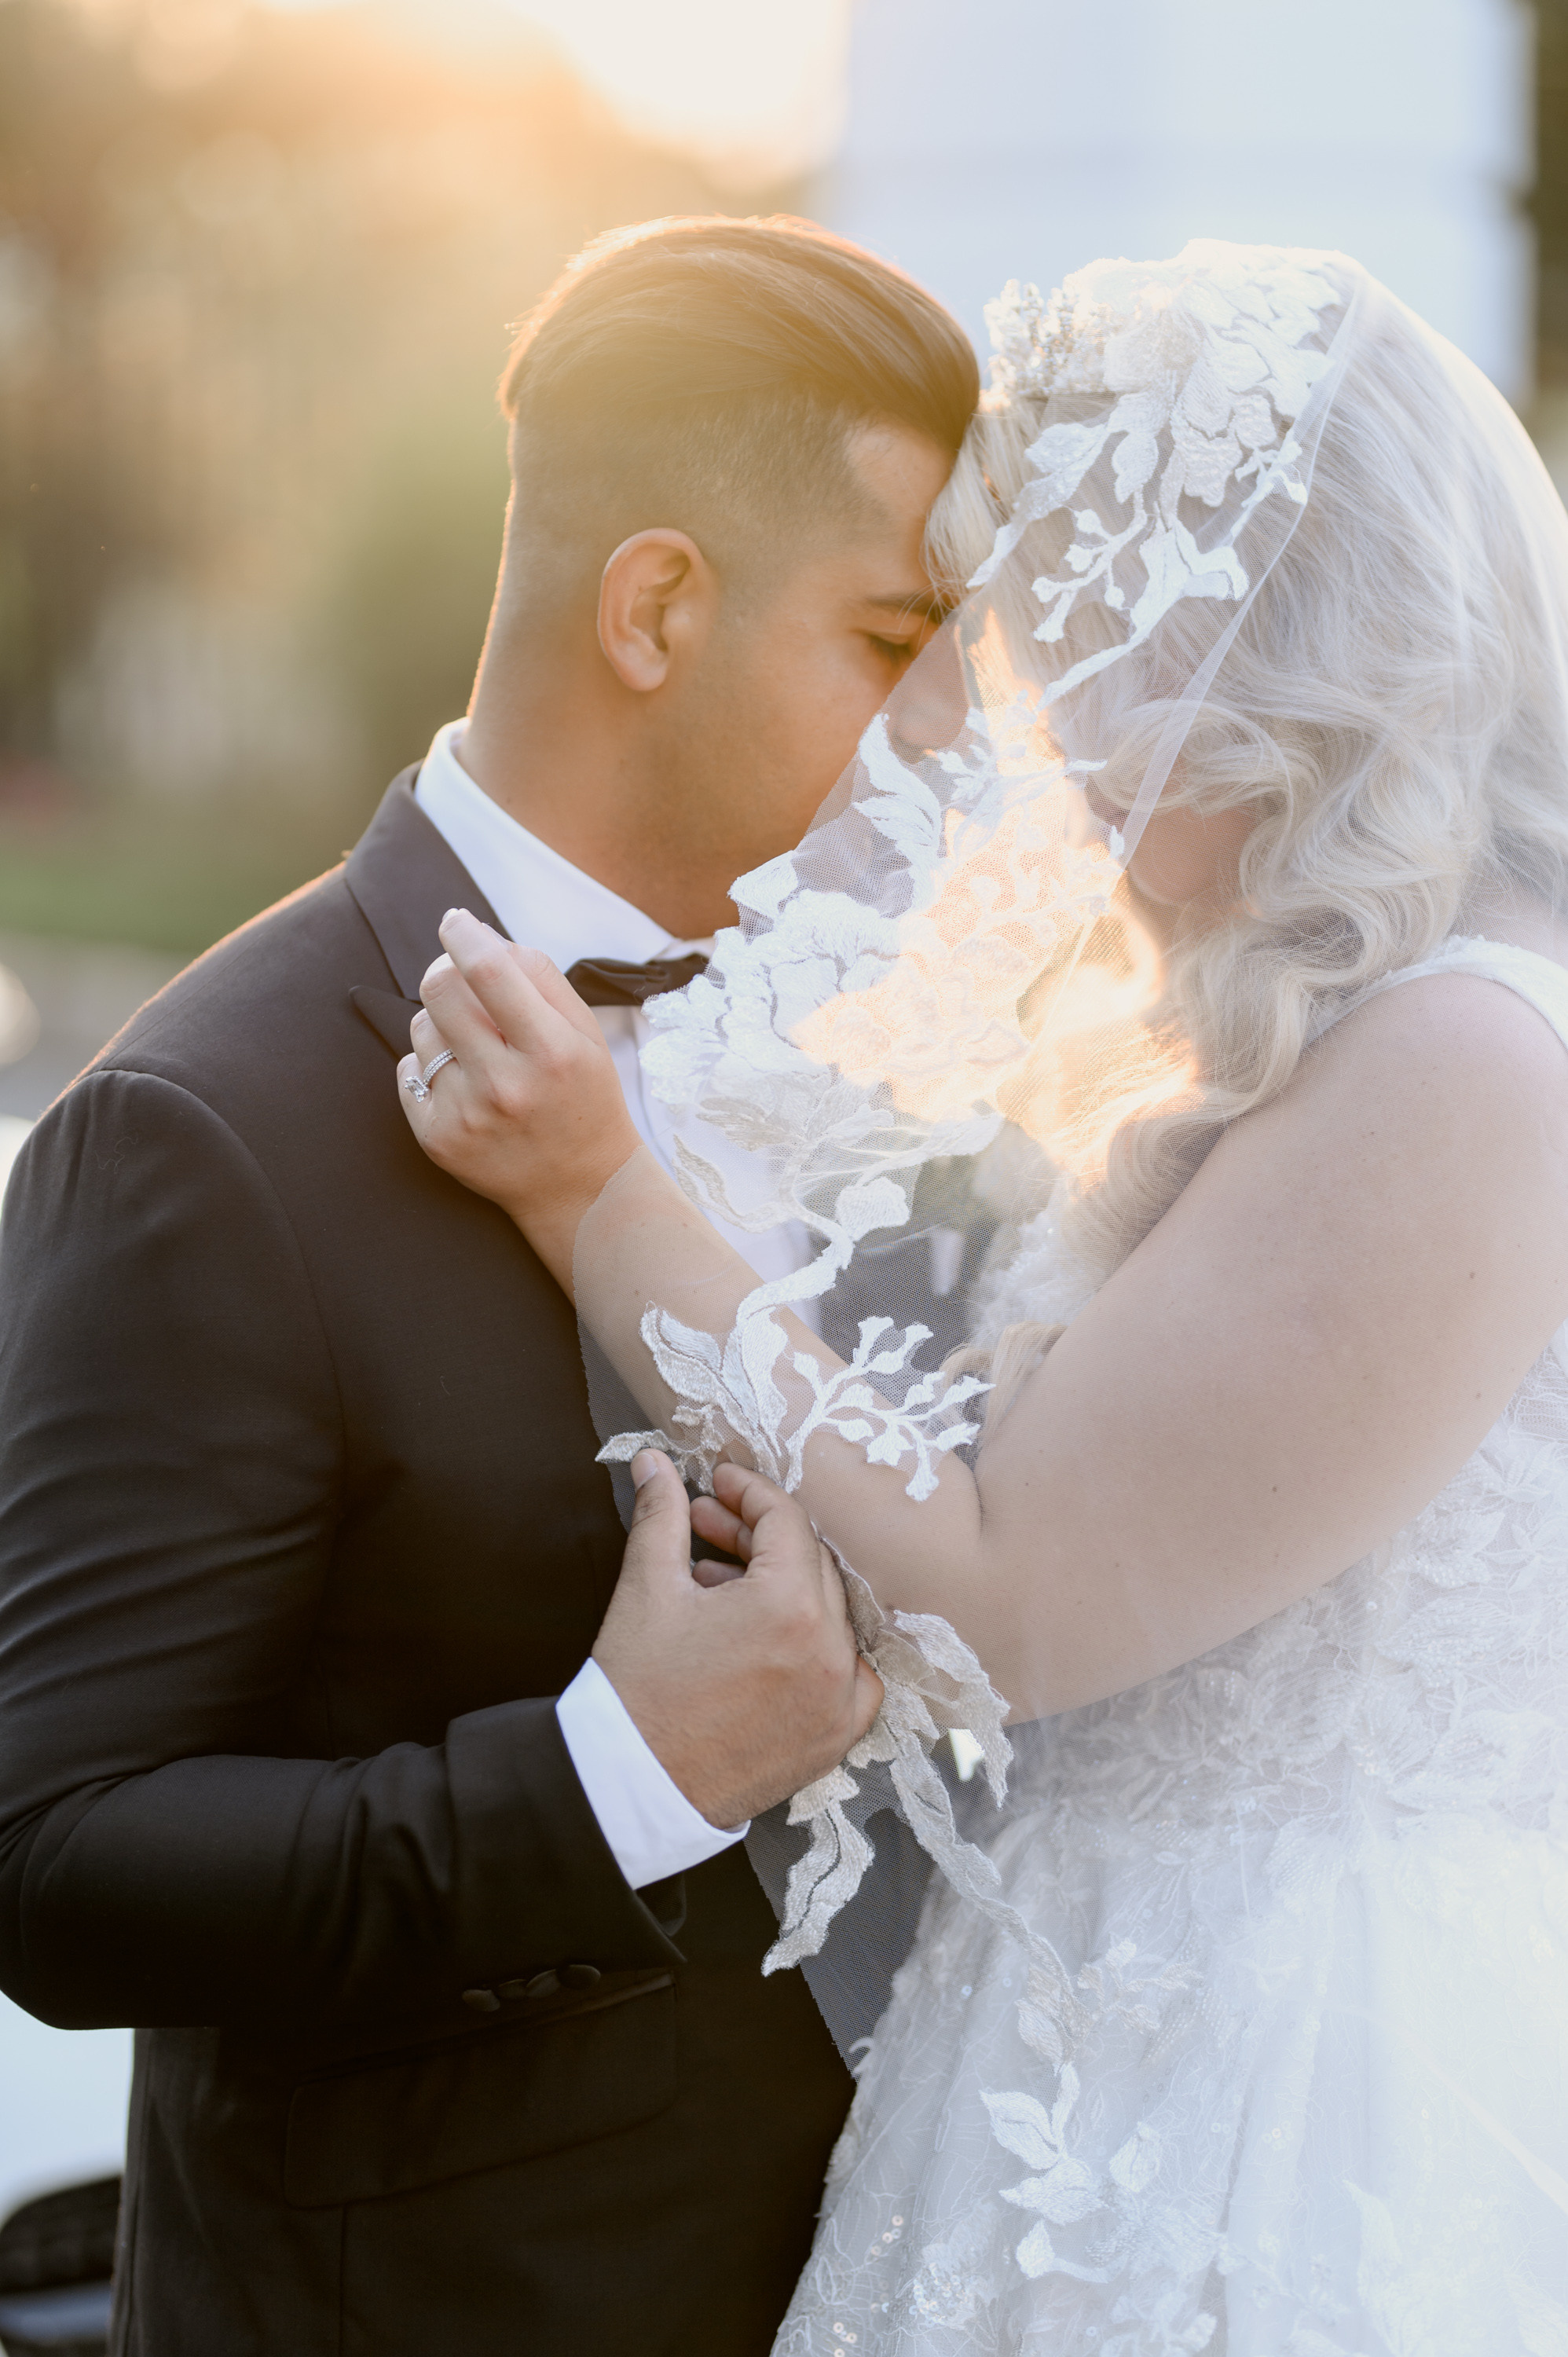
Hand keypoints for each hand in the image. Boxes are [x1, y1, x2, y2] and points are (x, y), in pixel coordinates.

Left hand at [396, 909, 641, 1282]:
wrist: (582, 1189)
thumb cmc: (585, 1099)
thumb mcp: (584, 1034)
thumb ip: (539, 977)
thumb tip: (478, 935)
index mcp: (552, 1052)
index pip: (489, 971)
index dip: (463, 934)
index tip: (454, 921)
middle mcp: (506, 1085)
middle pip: (440, 991)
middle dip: (445, 971)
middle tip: (461, 978)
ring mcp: (466, 1116)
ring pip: (421, 1028)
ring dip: (442, 1023)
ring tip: (477, 1048)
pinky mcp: (437, 1140)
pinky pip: (408, 1070)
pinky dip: (430, 1065)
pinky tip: (464, 1083)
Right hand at [596, 1452, 883, 1827]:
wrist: (630, 1788)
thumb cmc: (636, 1689)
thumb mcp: (646, 1587)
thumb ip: (660, 1514)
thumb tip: (654, 1461)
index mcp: (790, 1607)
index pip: (786, 1522)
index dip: (749, 1493)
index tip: (718, 1485)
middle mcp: (830, 1652)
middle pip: (809, 1564)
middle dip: (756, 1538)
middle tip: (705, 1528)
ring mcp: (840, 1700)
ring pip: (828, 1614)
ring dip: (782, 1589)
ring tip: (718, 1591)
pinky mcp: (837, 1737)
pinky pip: (849, 1672)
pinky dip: (817, 1648)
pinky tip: (768, 1639)